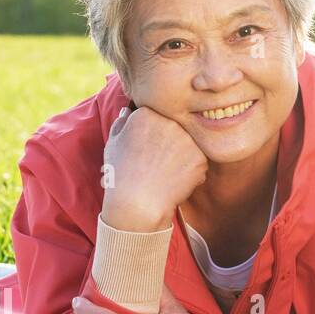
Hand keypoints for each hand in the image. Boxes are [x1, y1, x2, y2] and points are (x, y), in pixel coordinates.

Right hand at [101, 106, 208, 231]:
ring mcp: (187, 139)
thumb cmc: (121, 174)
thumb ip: (122, 123)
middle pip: (177, 128)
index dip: (154, 134)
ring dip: (182, 156)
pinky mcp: (200, 157)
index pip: (159, 115)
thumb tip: (128, 109)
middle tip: (158, 163)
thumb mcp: (113, 144)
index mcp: (146, 113)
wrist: (137, 204)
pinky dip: (191, 171)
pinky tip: (175, 180)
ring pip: (190, 144)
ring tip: (165, 172)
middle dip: (171, 143)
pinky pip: (199, 160)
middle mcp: (169, 122)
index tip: (147, 149)